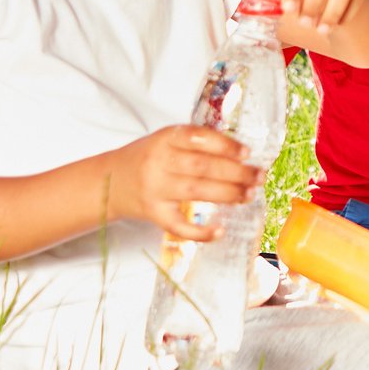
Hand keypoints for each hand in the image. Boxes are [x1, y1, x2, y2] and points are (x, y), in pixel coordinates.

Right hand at [107, 125, 260, 242]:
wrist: (109, 180)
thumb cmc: (146, 158)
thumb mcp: (165, 140)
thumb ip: (195, 144)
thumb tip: (240, 155)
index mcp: (164, 138)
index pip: (198, 138)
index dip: (224, 145)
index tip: (246, 153)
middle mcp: (158, 162)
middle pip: (203, 167)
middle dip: (236, 172)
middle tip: (258, 177)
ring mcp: (155, 189)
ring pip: (196, 191)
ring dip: (228, 194)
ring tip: (249, 194)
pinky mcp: (153, 213)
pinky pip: (178, 226)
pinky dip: (200, 232)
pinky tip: (219, 231)